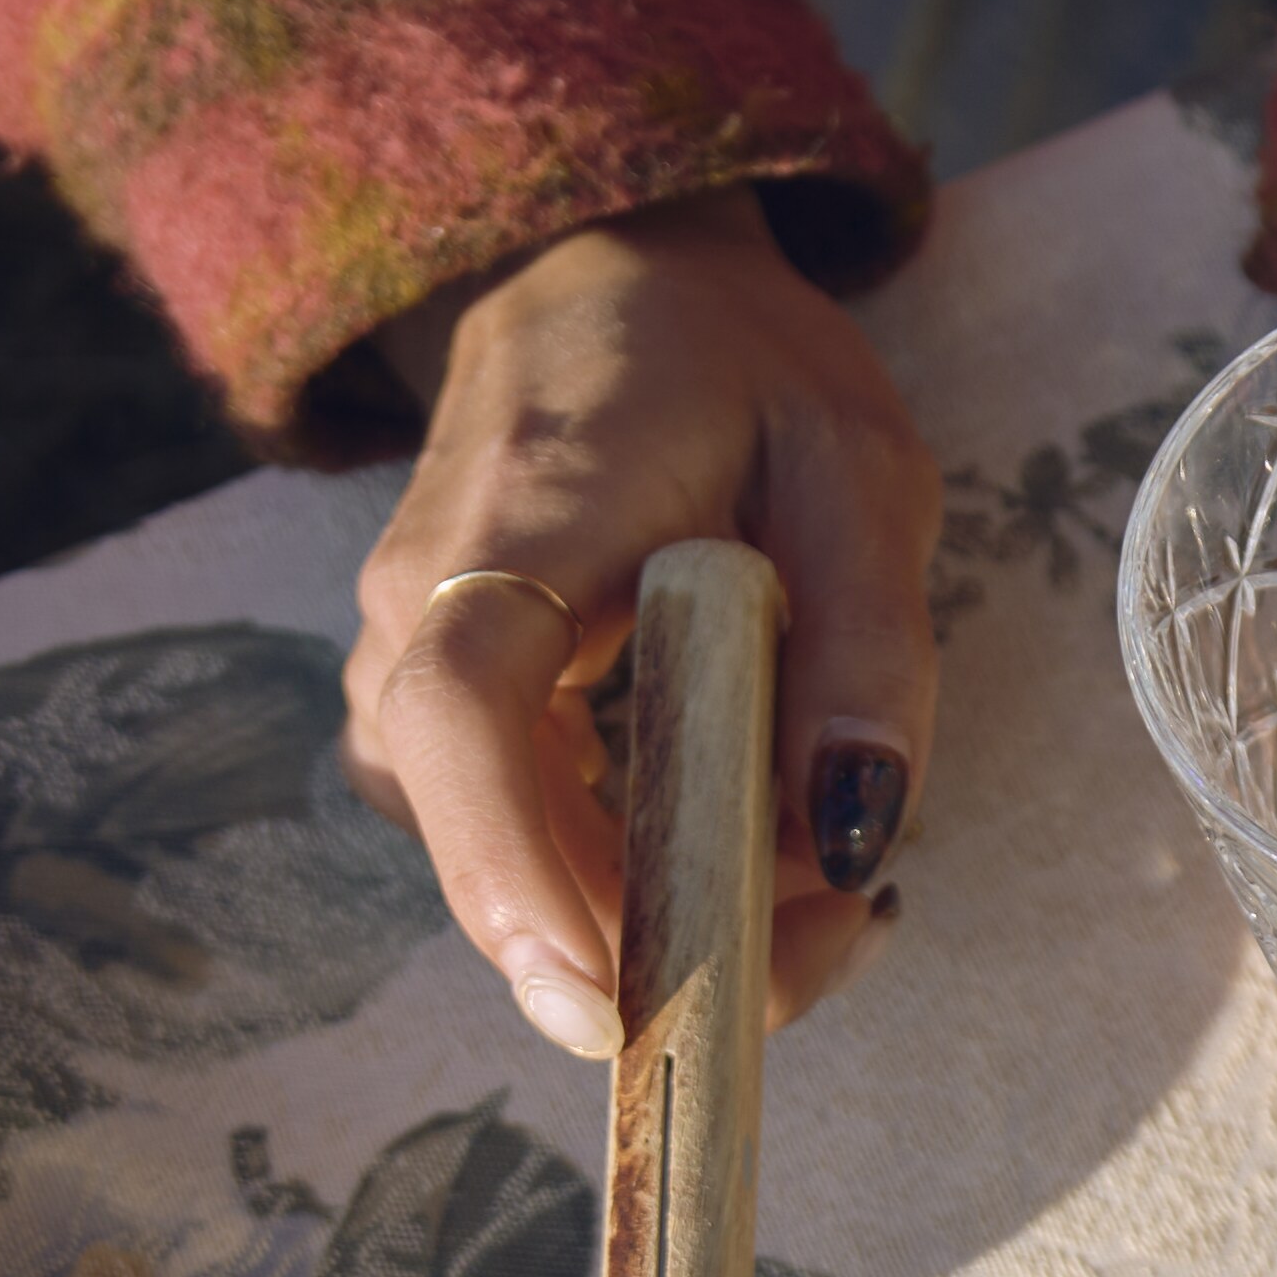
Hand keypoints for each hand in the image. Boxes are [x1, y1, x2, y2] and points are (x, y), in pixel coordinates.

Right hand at [351, 191, 944, 1053]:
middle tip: (852, 938)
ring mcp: (406, 677)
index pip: (463, 723)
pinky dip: (640, 878)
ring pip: (518, 868)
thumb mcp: (854, 464)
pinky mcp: (439, 716)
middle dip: (670, 943)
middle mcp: (412, 623)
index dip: (521, 877)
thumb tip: (864, 831)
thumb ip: (870, 640)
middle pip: (497, 846)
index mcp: (503, 536)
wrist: (599, 276)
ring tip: (836, 890)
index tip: (607, 1000)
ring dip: (668, 917)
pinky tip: (761, 850)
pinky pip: (529, 838)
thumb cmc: (729, 360)